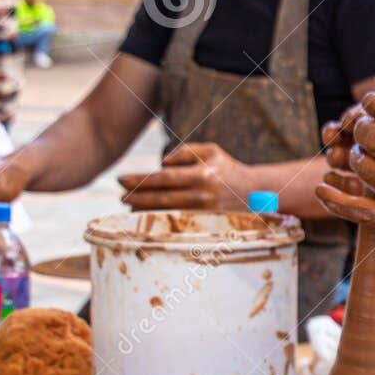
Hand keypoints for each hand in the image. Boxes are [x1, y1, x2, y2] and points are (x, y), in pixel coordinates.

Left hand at [118, 142, 248, 210]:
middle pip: (161, 198)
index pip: (163, 178)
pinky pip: (176, 221)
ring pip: (167, 213)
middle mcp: (202, 195)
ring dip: (144, 210)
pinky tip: (145, 216)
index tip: (121, 180)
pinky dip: (158, 219)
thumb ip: (185, 151)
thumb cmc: (227, 167)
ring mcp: (204, 212)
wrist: (255, 191)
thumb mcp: (211, 150)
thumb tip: (161, 163)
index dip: (140, 180)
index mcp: (202, 175)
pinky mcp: (205, 224)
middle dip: (137, 197)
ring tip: (128, 205)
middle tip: (119, 196)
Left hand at [314, 85, 374, 261]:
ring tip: (365, 158)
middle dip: (362, 128)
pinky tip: (324, 187)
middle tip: (365, 131)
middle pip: (369, 134)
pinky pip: (354, 208)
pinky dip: (333, 196)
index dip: (374, 103)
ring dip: (356, 157)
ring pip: (360, 165)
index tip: (373, 105)